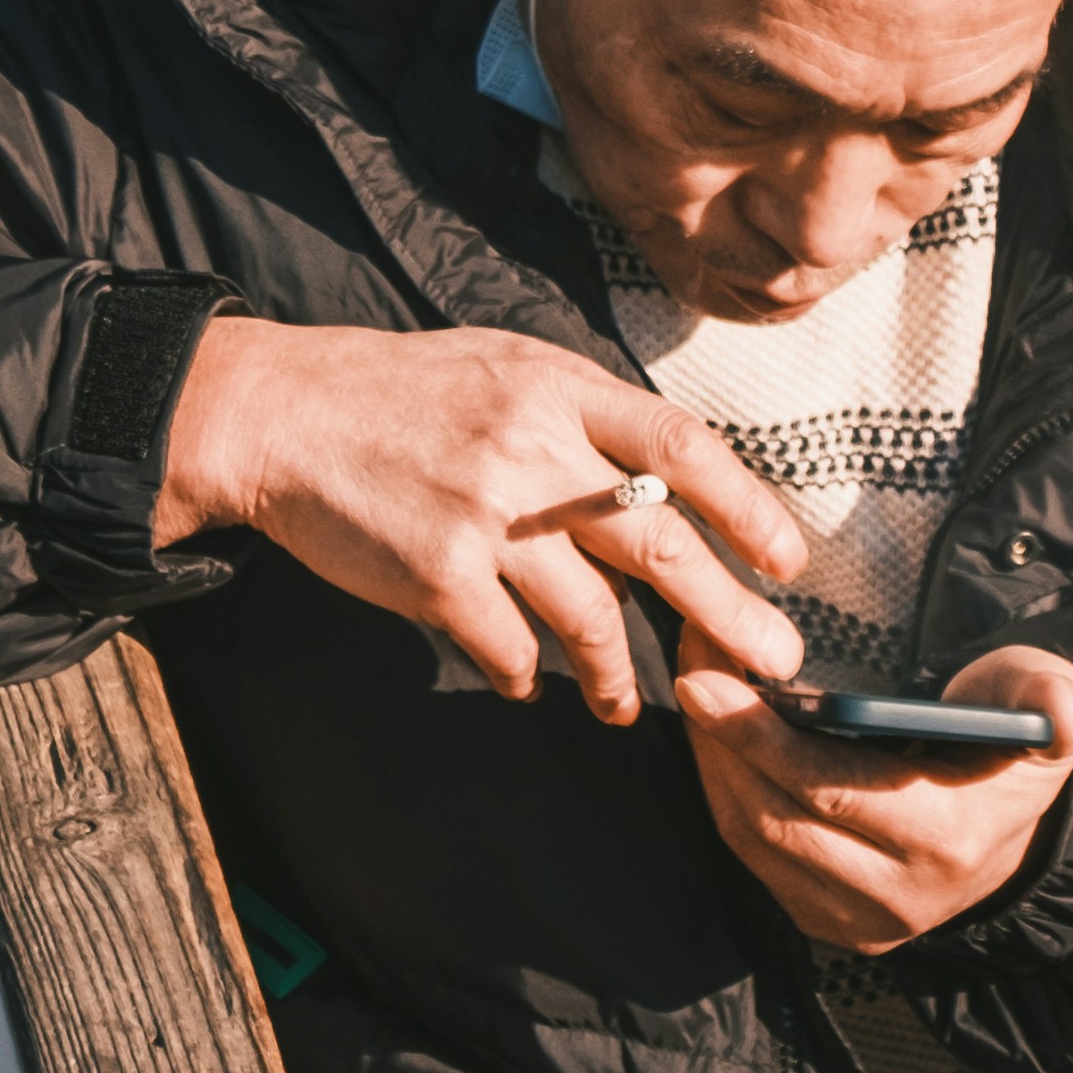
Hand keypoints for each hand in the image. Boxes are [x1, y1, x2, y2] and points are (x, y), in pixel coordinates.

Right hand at [157, 317, 810, 723]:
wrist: (286, 413)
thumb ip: (583, 414)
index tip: (787, 560)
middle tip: (776, 663)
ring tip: (627, 705)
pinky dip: (526, 675)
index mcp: (560, 389)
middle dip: (727, 613)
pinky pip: (509, 649)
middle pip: (657, 544)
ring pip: (590, 616)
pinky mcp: (438, 573)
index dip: (745, 505)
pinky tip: (526, 680)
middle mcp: (533, 446)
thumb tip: (669, 474)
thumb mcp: (505, 368)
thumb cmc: (402, 393)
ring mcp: (486, 513)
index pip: (680, 444)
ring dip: (619, 674)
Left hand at [671, 647, 1072, 953]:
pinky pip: (757, 860)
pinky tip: (718, 741)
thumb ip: (1053, 704)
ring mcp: (860, 921)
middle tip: (691, 663)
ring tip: (698, 689)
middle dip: (719, 739)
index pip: (830, 790)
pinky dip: (727, 796)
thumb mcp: (1051, 712)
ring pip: (754, 842)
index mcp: (946, 840)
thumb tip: (1053, 709)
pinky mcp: (831, 923)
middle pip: (776, 819)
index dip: (759, 736)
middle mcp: (899, 897)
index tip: (708, 676)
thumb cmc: (1016, 749)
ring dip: (713, 765)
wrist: (1017, 832)